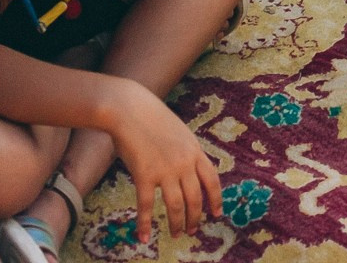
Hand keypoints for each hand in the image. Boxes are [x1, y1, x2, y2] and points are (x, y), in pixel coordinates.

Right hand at [103, 82, 220, 237]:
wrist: (130, 109)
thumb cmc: (152, 118)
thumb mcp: (180, 132)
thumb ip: (187, 152)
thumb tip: (190, 171)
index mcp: (195, 151)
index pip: (212, 181)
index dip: (215, 200)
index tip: (216, 214)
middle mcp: (183, 163)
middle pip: (195, 198)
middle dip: (195, 218)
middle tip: (192, 230)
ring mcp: (165, 170)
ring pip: (176, 206)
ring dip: (177, 223)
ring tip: (176, 234)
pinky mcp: (144, 175)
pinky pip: (146, 206)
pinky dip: (145, 224)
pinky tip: (144, 237)